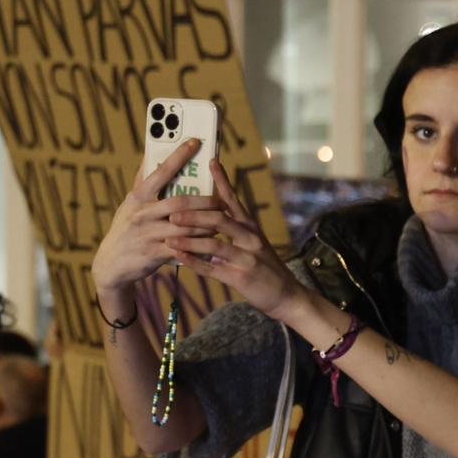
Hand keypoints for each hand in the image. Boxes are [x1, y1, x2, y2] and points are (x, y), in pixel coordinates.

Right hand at [90, 140, 221, 299]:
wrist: (111, 263)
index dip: (179, 156)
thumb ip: (142, 181)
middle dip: (204, 201)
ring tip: (221, 221)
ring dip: (206, 225)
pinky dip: (198, 246)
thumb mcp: (130, 203)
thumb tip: (151, 153)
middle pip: (180, 203)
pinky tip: (211, 243)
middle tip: (221, 199)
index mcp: (138, 197)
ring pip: (185, 227)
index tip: (195, 142)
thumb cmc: (126, 228)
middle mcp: (142, 213)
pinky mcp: (153, 254)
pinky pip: (182, 248)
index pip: (161, 172)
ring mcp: (147, 234)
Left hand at [163, 160, 303, 318]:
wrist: (288, 295)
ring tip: (169, 237)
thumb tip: (211, 218)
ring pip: (214, 244)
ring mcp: (247, 258)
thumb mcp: (254, 244)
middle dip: (194, 215)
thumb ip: (235, 231)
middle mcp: (251, 239)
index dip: (222, 181)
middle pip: (220, 219)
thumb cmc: (266, 268)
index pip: (234, 200)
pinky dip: (195, 263)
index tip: (211, 162)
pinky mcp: (242, 278)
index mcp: (251, 228)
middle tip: (172, 211)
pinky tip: (179, 258)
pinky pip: (213, 269)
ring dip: (189, 240)